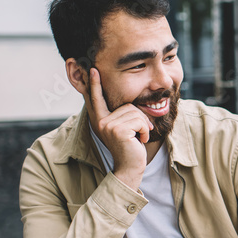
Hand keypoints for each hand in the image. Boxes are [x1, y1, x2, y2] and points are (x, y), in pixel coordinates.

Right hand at [87, 68, 152, 189]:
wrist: (130, 168)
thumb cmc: (130, 148)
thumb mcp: (124, 129)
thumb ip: (122, 115)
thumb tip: (127, 103)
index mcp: (101, 119)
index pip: (97, 99)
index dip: (94, 84)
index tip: (93, 69)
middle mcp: (101, 121)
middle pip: (128, 105)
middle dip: (140, 118)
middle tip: (139, 133)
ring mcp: (108, 126)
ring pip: (135, 113)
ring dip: (143, 126)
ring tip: (138, 138)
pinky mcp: (118, 131)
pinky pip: (139, 121)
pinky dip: (145, 131)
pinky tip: (140, 140)